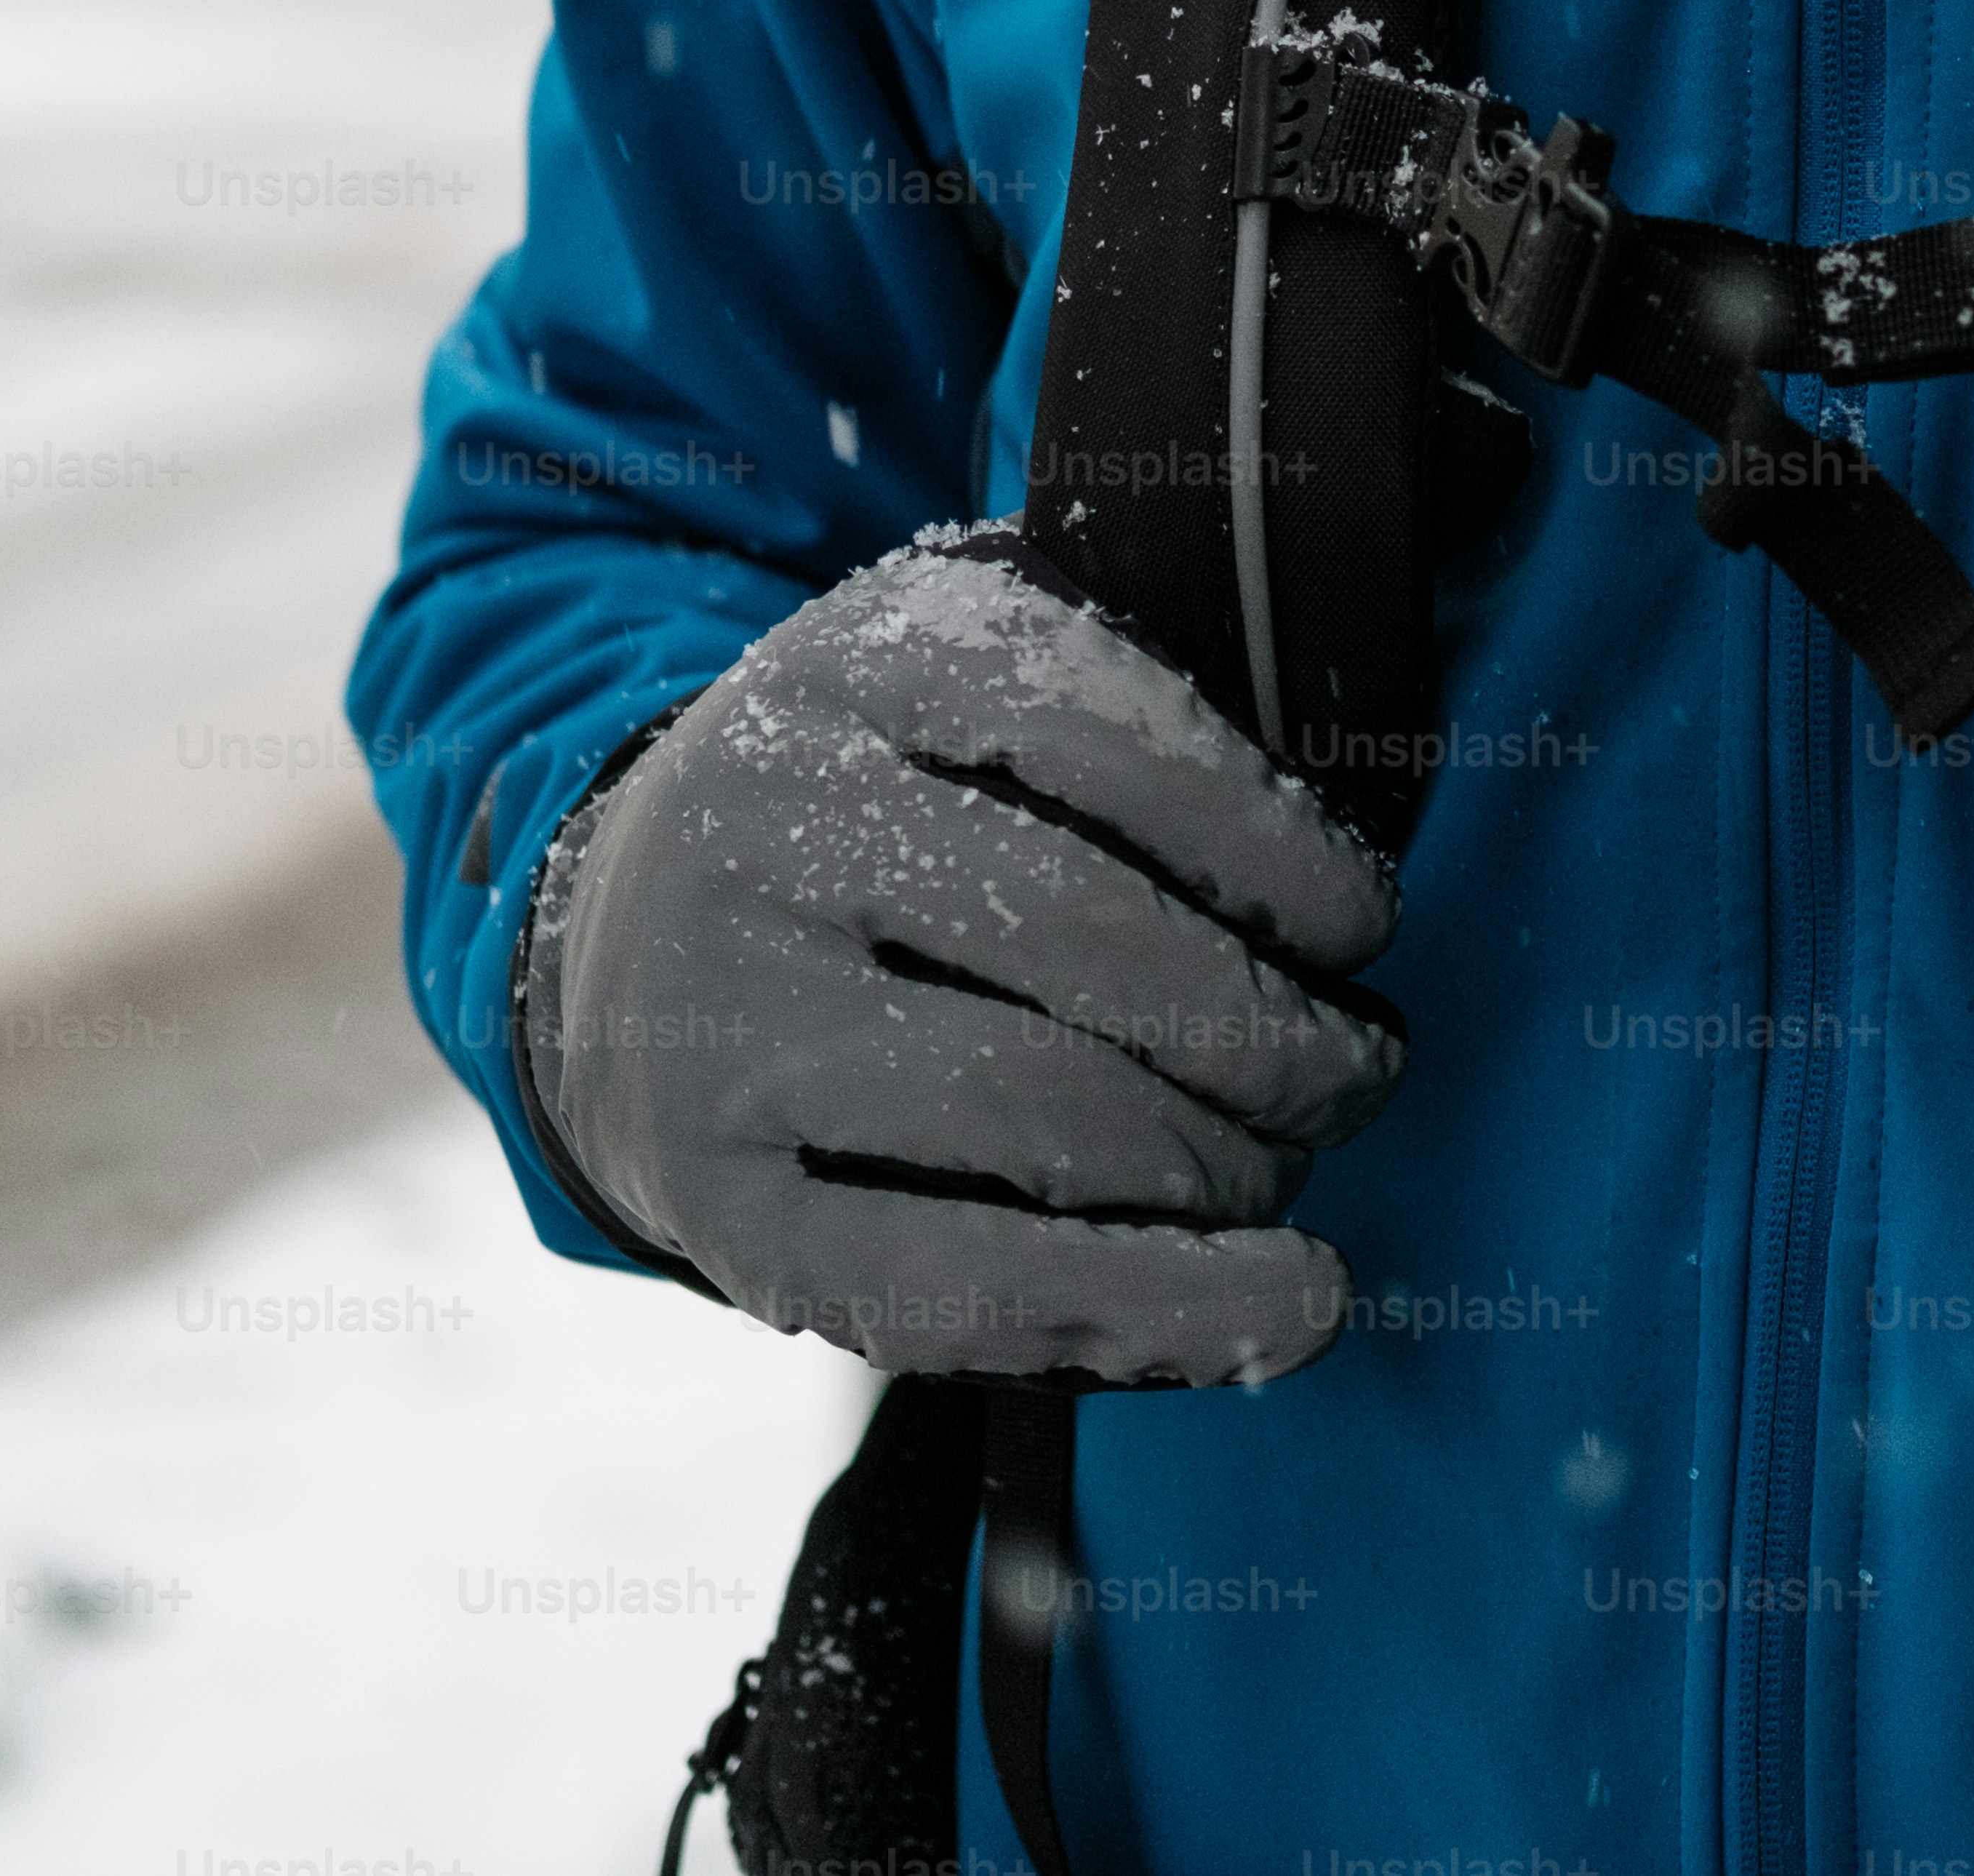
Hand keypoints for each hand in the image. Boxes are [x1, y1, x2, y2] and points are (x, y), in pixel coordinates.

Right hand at [520, 532, 1403, 1385]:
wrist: (609, 942)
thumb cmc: (878, 812)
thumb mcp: (967, 690)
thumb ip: (1127, 714)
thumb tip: (1346, 853)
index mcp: (863, 662)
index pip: (1103, 731)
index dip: (1271, 843)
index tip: (1364, 922)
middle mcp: (772, 822)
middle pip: (1087, 937)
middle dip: (1274, 1030)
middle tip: (1359, 1071)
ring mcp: (728, 1019)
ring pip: (1037, 1111)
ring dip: (1225, 1169)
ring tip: (1292, 1175)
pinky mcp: (723, 1205)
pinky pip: (962, 1284)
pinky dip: (1152, 1311)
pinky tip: (1282, 1311)